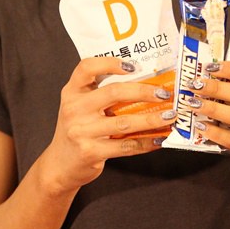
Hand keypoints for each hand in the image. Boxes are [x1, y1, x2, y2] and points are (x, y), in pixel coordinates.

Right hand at [42, 57, 174, 193]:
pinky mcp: (91, 152)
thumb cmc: (78, 130)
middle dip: (144, 91)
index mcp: (71, 92)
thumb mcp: (79, 107)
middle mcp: (74, 109)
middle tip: (164, 94)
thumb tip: (146, 85)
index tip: (134, 66)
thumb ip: (100, 94)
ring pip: (124, 122)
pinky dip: (146, 142)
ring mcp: (81, 131)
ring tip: (169, 116)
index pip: (86, 67)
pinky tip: (159, 139)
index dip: (110, 63)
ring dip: (151, 119)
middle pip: (114, 92)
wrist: (59, 165)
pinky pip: (125, 146)